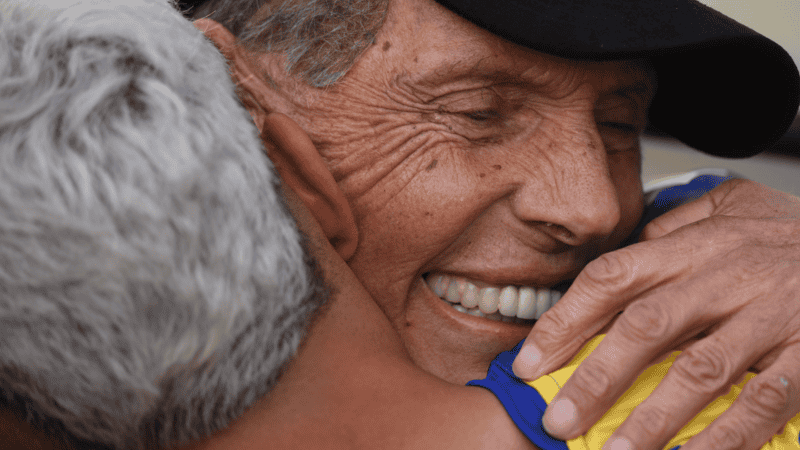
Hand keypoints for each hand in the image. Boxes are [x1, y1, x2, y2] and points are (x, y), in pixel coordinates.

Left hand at [512, 179, 799, 449]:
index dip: (564, 321)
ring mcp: (769, 316)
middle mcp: (726, 277)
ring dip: (652, 418)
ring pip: (700, 370)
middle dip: (597, 378)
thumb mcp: (725, 207)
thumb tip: (617, 256)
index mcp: (694, 245)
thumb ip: (670, 229)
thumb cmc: (784, 232)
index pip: (612, 277)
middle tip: (558, 420)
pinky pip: (763, 402)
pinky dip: (726, 437)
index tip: (528, 363)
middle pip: (647, 326)